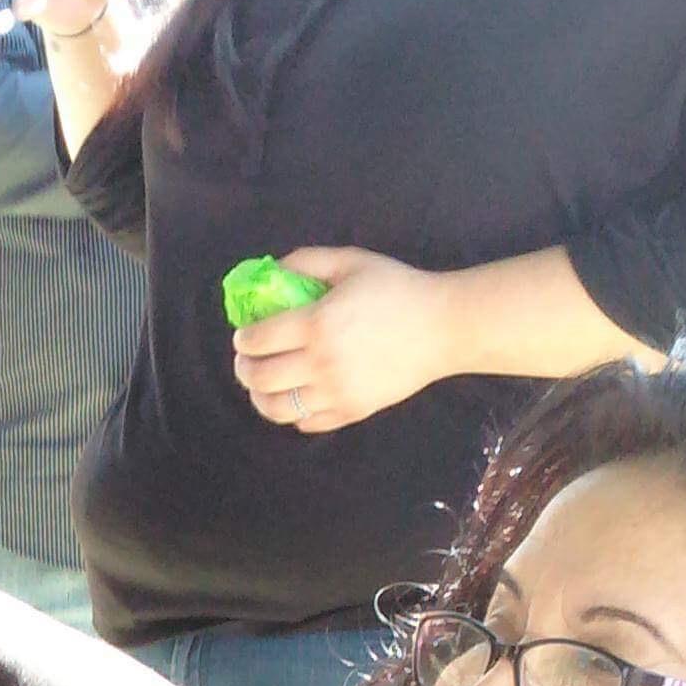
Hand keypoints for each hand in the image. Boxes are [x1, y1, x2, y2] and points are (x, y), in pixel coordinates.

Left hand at [232, 247, 463, 434]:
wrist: (441, 327)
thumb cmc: (397, 289)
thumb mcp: (350, 262)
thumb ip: (307, 262)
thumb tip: (272, 271)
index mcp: (317, 324)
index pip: (259, 339)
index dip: (243, 339)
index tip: (244, 336)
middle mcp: (322, 363)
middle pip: (260, 378)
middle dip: (243, 369)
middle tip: (246, 361)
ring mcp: (336, 392)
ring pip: (277, 409)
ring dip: (260, 397)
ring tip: (262, 385)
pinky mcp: (352, 411)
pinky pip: (306, 423)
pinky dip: (292, 414)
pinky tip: (295, 398)